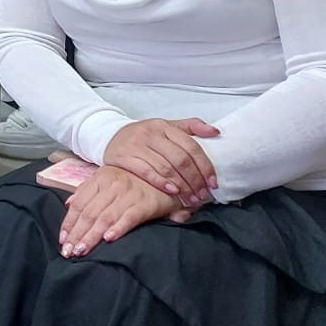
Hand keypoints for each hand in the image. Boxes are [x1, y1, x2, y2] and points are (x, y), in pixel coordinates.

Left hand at [59, 165, 181, 256]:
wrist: (166, 176)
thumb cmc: (134, 180)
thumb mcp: (109, 178)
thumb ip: (88, 190)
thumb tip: (69, 203)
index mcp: (101, 179)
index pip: (80, 203)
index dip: (69, 222)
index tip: (62, 239)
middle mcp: (112, 186)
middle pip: (89, 213)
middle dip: (76, 234)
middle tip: (68, 251)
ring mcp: (128, 194)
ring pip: (104, 218)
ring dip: (91, 236)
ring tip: (81, 250)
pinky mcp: (144, 204)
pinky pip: (128, 218)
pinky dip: (117, 228)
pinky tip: (107, 240)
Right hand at [103, 117, 219, 205]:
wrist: (110, 135)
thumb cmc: (145, 135)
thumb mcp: (166, 126)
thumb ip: (191, 127)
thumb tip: (215, 131)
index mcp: (164, 126)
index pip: (191, 146)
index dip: (205, 166)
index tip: (213, 183)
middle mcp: (150, 133)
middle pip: (180, 159)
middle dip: (195, 181)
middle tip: (203, 196)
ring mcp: (136, 145)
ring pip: (165, 167)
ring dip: (182, 186)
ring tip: (191, 199)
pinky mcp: (123, 156)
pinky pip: (145, 171)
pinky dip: (161, 183)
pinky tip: (172, 191)